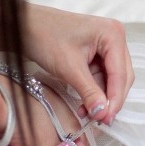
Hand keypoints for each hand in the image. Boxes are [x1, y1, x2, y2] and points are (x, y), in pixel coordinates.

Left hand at [24, 4, 134, 125]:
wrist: (24, 26)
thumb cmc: (44, 36)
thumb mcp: (69, 68)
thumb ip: (89, 92)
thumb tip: (102, 113)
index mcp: (113, 34)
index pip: (120, 74)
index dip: (115, 99)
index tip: (107, 118)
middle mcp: (114, 38)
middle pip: (120, 77)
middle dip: (110, 100)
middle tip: (101, 120)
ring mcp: (106, 46)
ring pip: (111, 80)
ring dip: (101, 99)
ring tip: (87, 113)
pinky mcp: (97, 54)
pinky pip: (101, 78)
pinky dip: (94, 92)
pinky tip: (84, 104)